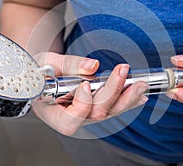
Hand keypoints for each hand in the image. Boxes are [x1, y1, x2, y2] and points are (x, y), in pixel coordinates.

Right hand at [31, 52, 148, 134]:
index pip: (69, 120)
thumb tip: (92, 66)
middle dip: (112, 93)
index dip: (81, 105)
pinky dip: (128, 99)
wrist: (46, 71)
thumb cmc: (42, 69)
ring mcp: (86, 114)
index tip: (85, 84)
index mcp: (52, 112)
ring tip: (139, 84)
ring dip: (126, 98)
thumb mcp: (48, 62)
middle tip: (124, 73)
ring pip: (109, 112)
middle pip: (96, 114)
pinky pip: (114, 107)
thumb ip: (69, 65)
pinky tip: (139, 94)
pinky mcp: (96, 107)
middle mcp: (72, 117)